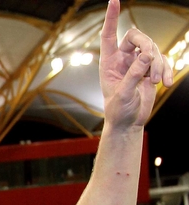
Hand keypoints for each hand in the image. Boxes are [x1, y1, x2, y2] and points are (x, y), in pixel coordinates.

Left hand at [100, 0, 172, 128]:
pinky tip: (165, 83)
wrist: (128, 122)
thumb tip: (145, 56)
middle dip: (147, 45)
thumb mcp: (123, 94)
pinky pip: (162, 61)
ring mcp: (138, 63)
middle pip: (137, 37)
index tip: (114, 1)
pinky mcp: (151, 69)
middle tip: (151, 61)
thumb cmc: (118, 110)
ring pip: (153, 49)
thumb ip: (133, 74)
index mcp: (108, 62)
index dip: (111, 18)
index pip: (108, 35)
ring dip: (158, 64)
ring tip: (157, 82)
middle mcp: (122, 59)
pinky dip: (166, 70)